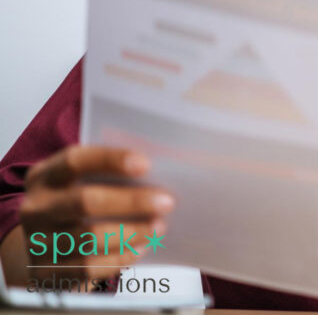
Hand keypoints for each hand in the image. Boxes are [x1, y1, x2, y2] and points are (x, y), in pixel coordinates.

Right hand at [13, 146, 173, 286]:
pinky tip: (140, 249)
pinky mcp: (46, 273)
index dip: (110, 160)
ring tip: (158, 227)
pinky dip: (119, 258)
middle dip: (132, 201)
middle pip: (85, 202)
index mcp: (44, 177)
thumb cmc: (74, 208)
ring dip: (131, 232)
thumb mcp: (78, 185)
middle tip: (166, 201)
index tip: (145, 164)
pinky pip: (88, 268)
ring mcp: (37, 243)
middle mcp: (35, 208)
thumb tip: (157, 173)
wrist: (40, 250)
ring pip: (89, 238)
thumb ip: (107, 176)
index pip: (74, 161)